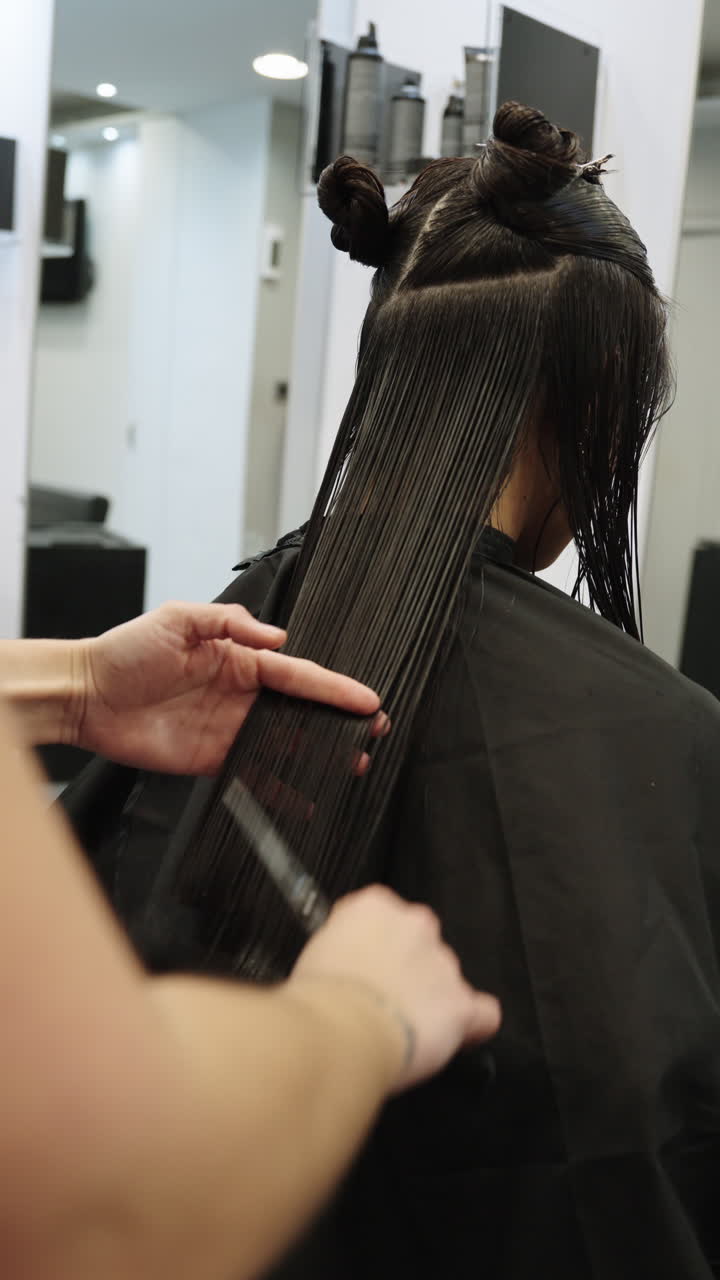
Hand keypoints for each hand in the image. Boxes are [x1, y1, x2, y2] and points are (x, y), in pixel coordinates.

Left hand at [72, 602, 379, 773]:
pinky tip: (308, 797)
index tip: (366, 700)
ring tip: (355, 763)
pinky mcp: (212, 760)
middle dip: (338, 720)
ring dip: (320, 753)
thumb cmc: (125, 651)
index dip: (332, 688)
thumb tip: (277, 637)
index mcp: (237, 659)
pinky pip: (254, 773)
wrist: (85, 695)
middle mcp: (240, 694)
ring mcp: (229, 729)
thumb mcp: (176, 619)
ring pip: (285, 743)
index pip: (296, 674)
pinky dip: (282, 787)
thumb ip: (228, 624)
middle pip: (300, 710)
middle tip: (374, 733)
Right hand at [290, 886, 500, 1091]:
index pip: (381, 916)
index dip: (372, 947)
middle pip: (419, 943)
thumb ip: (342, 949)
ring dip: (431, 998)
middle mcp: (415, 925)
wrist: (340, 1031)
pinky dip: (472, 1025)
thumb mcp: (314, 955)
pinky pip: (482, 1013)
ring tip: (403, 1029)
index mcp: (375, 906)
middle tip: (381, 1001)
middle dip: (407, 970)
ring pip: (447, 978)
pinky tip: (455, 1036)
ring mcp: (442, 963)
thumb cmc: (319, 1000)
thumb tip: (347, 966)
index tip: (363, 967)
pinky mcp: (460, 1004)